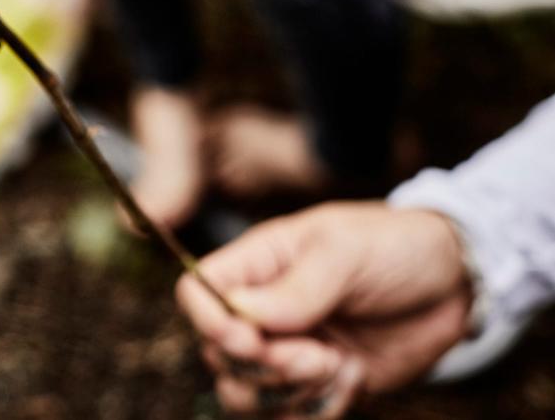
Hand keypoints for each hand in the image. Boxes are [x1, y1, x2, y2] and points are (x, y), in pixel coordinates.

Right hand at [176, 202, 472, 417]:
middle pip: (218, 355)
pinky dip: (318, 410)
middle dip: (261, 366)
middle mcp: (262, 312)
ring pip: (246, 395)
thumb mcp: (344, 251)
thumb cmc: (393, 247)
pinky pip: (292, 417)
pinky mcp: (318, 385)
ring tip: (335, 364)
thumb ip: (295, 286)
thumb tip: (241, 314)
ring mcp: (288, 351)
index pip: (196, 294)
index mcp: (256, 266)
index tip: (247, 338)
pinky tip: (353, 378)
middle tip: (316, 354)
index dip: (208, 323)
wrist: (454, 283)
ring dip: (288, 393)